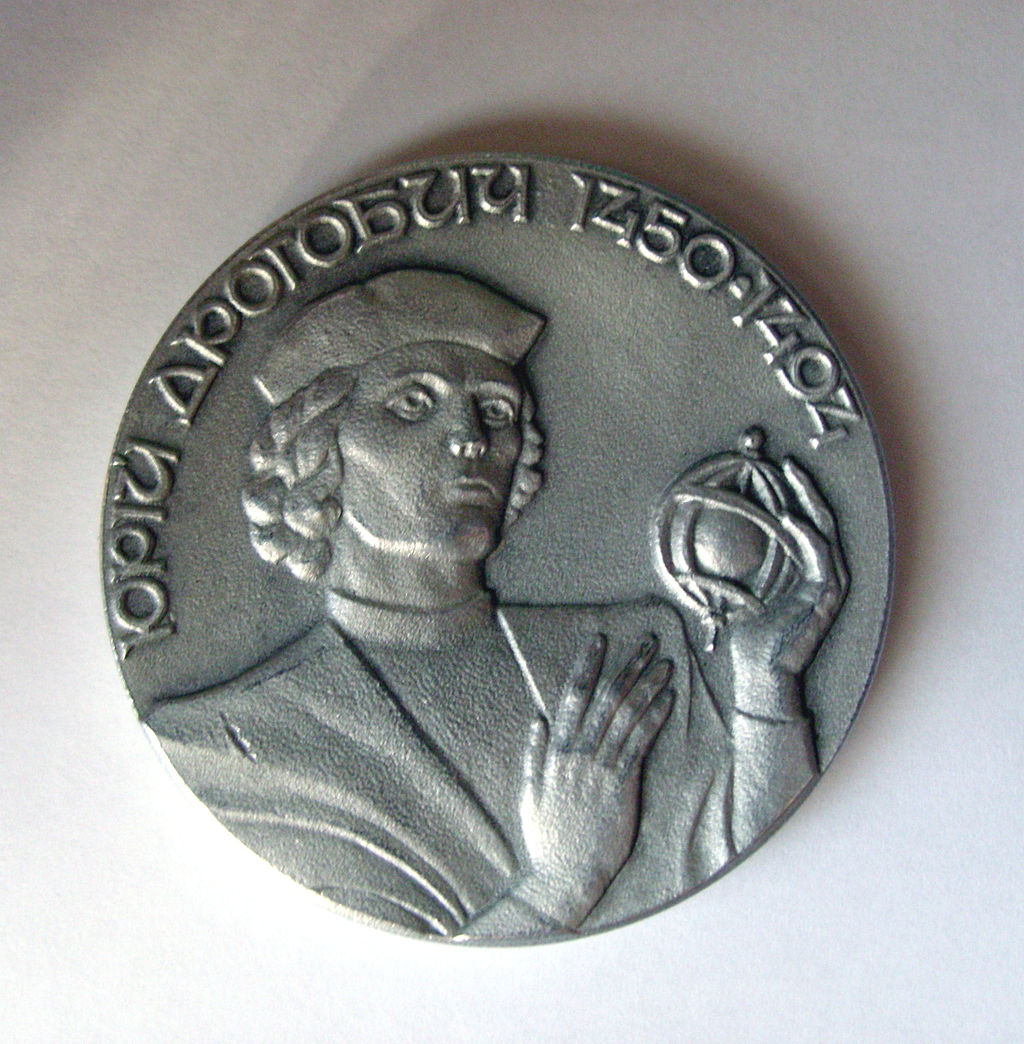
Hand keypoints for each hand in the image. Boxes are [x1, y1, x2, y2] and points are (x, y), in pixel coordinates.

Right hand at [516, 633, 673, 926]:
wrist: (564, 875)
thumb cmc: (546, 838)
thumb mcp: (528, 794)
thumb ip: (531, 755)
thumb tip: (536, 718)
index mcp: (555, 751)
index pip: (573, 696)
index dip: (587, 665)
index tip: (599, 640)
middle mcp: (579, 753)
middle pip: (607, 698)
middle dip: (629, 666)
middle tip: (648, 642)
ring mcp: (601, 769)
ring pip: (627, 716)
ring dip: (648, 686)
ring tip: (666, 664)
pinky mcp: (622, 786)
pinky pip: (641, 744)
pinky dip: (655, 718)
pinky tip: (668, 700)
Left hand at [720, 458, 848, 703]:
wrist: (759, 673)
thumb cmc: (751, 637)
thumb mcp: (745, 591)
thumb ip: (747, 566)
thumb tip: (724, 540)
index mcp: (806, 572)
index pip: (806, 523)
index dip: (796, 494)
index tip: (778, 468)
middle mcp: (823, 576)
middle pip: (821, 520)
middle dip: (805, 488)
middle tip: (788, 462)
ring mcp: (827, 587)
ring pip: (824, 532)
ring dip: (808, 502)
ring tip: (791, 477)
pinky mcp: (823, 600)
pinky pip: (821, 559)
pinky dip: (807, 536)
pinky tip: (790, 518)